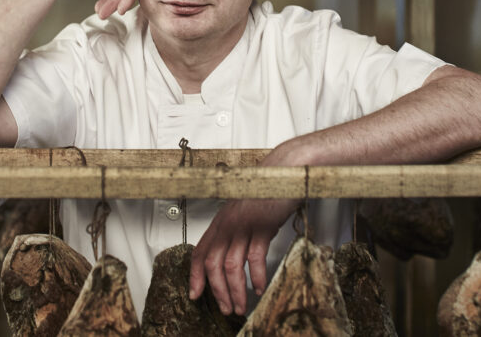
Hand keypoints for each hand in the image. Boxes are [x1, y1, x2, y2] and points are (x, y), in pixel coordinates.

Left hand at [188, 197, 296, 314]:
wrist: (286, 172)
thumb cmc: (268, 190)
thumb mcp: (245, 211)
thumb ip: (237, 230)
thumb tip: (235, 253)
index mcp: (221, 220)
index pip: (200, 252)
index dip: (195, 275)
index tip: (195, 293)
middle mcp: (228, 223)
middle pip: (213, 263)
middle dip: (217, 290)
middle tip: (225, 307)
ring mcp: (244, 224)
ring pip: (231, 265)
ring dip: (235, 290)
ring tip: (241, 305)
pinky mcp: (262, 225)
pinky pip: (255, 257)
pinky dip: (256, 277)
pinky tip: (259, 287)